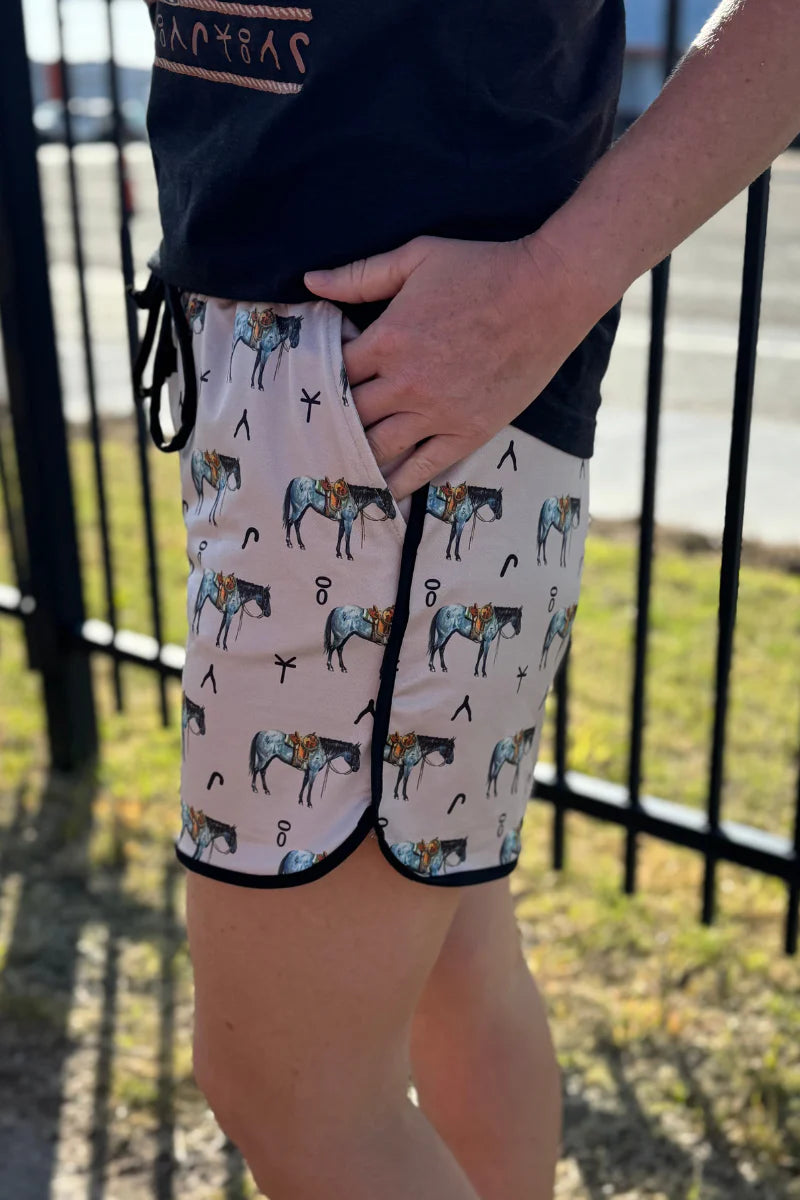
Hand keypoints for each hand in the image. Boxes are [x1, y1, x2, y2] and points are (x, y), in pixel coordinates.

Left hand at [303, 234, 595, 500]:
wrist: (547, 294)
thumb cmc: (482, 268)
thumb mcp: (416, 257)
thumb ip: (360, 274)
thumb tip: (310, 280)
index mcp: (387, 339)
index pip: (334, 372)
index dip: (324, 377)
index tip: (323, 381)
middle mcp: (406, 383)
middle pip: (351, 414)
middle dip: (335, 420)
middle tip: (321, 430)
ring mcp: (437, 413)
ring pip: (380, 447)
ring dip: (358, 454)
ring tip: (342, 463)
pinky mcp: (467, 432)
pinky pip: (423, 468)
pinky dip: (398, 483)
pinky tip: (381, 492)